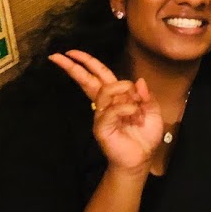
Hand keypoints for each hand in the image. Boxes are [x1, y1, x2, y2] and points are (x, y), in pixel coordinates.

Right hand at [49, 50, 163, 172]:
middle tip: (59, 55)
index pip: (99, 76)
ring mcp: (101, 115)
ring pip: (104, 91)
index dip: (87, 63)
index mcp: (116, 97)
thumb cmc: (144, 136)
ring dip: (121, 89)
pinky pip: (111, 111)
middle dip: (75, 67)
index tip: (71, 52)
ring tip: (135, 102)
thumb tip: (138, 81)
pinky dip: (126, 108)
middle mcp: (105, 104)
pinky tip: (134, 112)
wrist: (141, 159)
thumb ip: (146, 96)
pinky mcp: (102, 128)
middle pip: (88, 80)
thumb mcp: (152, 111)